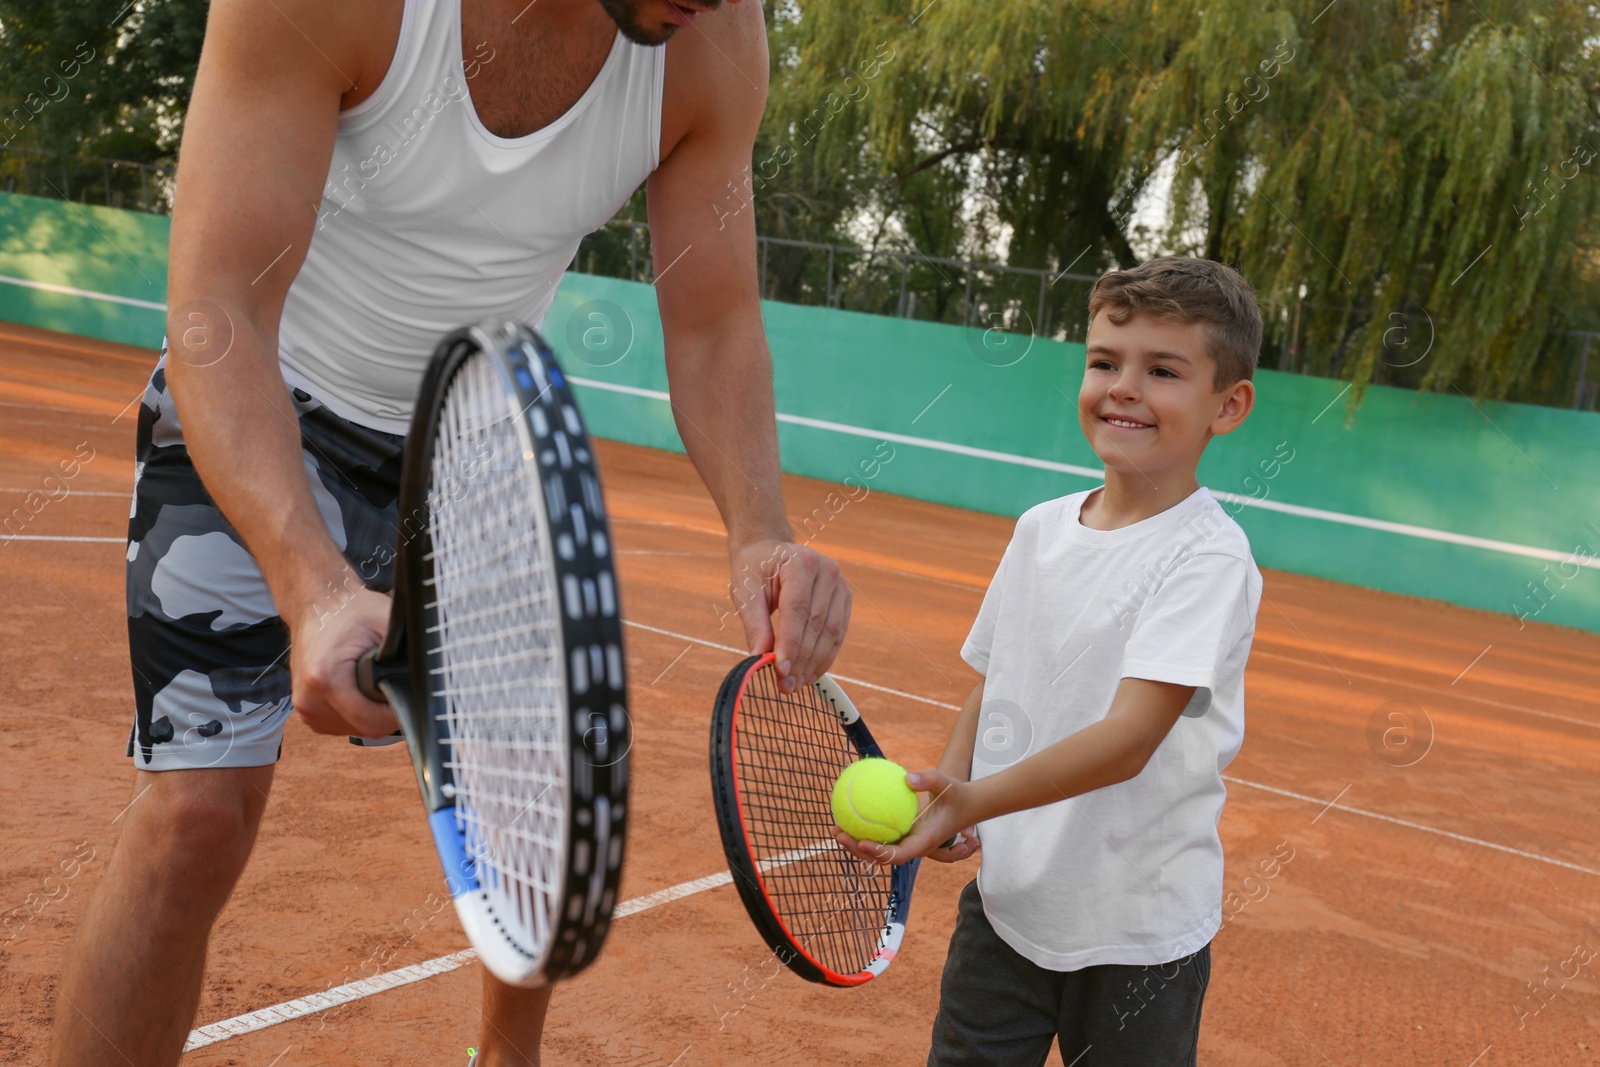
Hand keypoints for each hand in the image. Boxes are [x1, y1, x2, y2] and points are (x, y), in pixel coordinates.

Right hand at [288, 583, 397, 738]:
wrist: (317, 605)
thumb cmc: (353, 611)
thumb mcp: (387, 623)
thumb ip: (408, 654)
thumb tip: (430, 681)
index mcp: (325, 679)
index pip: (372, 723)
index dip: (397, 713)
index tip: (407, 692)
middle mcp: (309, 699)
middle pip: (365, 728)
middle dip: (384, 710)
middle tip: (388, 678)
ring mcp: (305, 709)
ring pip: (354, 728)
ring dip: (369, 712)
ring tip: (369, 679)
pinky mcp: (306, 712)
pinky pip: (342, 724)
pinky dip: (355, 711)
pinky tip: (357, 687)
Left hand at [729, 538, 850, 689]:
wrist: (769, 550)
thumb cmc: (754, 570)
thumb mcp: (745, 592)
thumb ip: (755, 625)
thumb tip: (759, 660)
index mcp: (800, 562)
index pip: (798, 610)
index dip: (790, 644)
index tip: (780, 672)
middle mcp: (827, 570)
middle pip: (816, 624)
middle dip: (801, 660)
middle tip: (785, 686)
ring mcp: (840, 584)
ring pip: (831, 633)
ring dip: (814, 664)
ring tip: (795, 685)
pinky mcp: (845, 598)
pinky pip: (838, 634)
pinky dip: (824, 657)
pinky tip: (809, 674)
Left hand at [834, 768, 980, 866]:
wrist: (965, 805)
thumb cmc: (956, 795)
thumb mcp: (947, 783)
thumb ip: (930, 779)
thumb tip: (907, 777)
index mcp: (924, 842)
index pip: (899, 854)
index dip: (879, 852)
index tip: (862, 842)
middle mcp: (913, 846)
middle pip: (881, 857)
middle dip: (857, 850)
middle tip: (838, 833)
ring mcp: (907, 842)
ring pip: (878, 849)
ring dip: (855, 843)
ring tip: (835, 829)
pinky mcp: (902, 835)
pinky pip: (880, 835)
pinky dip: (864, 829)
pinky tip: (849, 814)